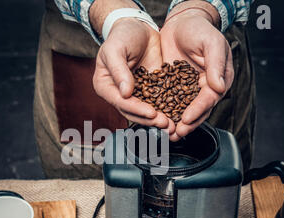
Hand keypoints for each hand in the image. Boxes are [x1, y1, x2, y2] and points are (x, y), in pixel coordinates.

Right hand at [93, 19, 174, 133]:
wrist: (138, 27)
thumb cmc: (122, 35)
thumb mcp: (116, 49)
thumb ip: (119, 70)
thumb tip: (125, 93)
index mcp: (105, 86)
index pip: (121, 102)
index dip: (136, 109)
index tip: (151, 113)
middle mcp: (118, 94)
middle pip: (133, 112)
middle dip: (150, 119)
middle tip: (165, 124)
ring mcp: (134, 94)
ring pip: (146, 111)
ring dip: (158, 120)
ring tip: (172, 125)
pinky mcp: (149, 90)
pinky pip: (158, 103)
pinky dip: (167, 110)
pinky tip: (178, 115)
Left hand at [160, 7, 233, 140]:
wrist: (182, 22)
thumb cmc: (200, 29)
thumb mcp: (211, 43)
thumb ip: (216, 65)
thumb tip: (219, 87)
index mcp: (218, 79)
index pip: (208, 99)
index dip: (198, 110)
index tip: (186, 119)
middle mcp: (205, 87)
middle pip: (197, 110)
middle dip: (187, 123)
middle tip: (176, 133)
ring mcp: (189, 89)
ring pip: (183, 110)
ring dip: (175, 122)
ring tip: (167, 133)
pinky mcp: (175, 87)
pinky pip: (170, 102)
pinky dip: (164, 112)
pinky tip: (157, 120)